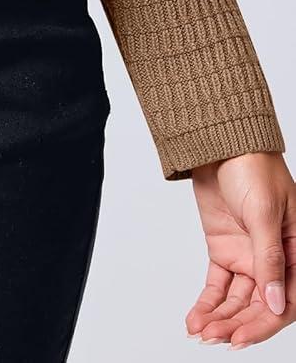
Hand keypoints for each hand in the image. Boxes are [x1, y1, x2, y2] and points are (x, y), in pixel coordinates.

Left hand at [185, 151, 295, 347]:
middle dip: (238, 324)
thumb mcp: (264, 212)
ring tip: (200, 331)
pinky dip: (207, 303)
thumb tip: (276, 303)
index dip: (264, 323)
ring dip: (220, 317)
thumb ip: (269, 258)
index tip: (240, 338)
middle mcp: (273, 260)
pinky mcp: (223, 250)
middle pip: (260, 305)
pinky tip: (196, 318)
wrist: (219, 142)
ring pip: (237, 300)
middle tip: (215, 338)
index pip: (286, 300)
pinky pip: (218, 285)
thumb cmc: (253, 167)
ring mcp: (247, 256)